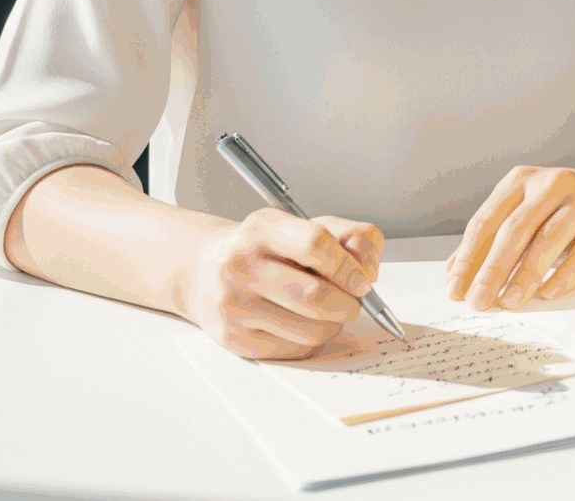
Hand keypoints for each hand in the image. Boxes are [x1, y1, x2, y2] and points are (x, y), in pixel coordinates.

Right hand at [175, 208, 385, 360]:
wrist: (205, 270)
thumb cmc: (267, 249)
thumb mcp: (307, 225)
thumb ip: (351, 237)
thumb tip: (369, 271)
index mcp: (263, 228)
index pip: (315, 244)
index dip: (349, 267)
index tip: (363, 281)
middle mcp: (240, 264)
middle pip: (315, 296)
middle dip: (348, 304)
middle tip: (352, 302)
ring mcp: (233, 303)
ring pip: (310, 330)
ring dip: (332, 325)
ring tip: (325, 312)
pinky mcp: (233, 337)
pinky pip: (294, 349)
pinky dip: (311, 340)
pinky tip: (300, 323)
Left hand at [447, 166, 574, 310]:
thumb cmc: (561, 212)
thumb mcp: (523, 218)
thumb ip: (489, 244)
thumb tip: (454, 276)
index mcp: (520, 182)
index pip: (485, 221)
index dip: (468, 258)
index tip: (456, 290)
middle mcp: (549, 184)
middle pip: (513, 230)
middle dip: (493, 269)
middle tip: (478, 301)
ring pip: (547, 238)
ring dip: (525, 274)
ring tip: (510, 302)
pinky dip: (563, 274)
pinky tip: (547, 293)